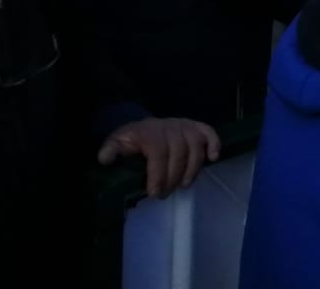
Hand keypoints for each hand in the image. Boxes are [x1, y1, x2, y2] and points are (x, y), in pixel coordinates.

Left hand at [98, 117, 220, 197]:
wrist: (143, 126)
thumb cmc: (131, 140)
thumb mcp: (116, 143)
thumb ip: (111, 150)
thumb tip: (105, 159)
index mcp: (149, 131)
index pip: (158, 152)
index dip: (158, 174)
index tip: (155, 193)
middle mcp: (169, 126)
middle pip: (179, 151)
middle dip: (174, 176)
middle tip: (166, 194)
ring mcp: (184, 125)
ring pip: (195, 145)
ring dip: (192, 168)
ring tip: (183, 186)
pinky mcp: (196, 126)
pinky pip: (209, 132)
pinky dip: (214, 144)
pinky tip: (213, 159)